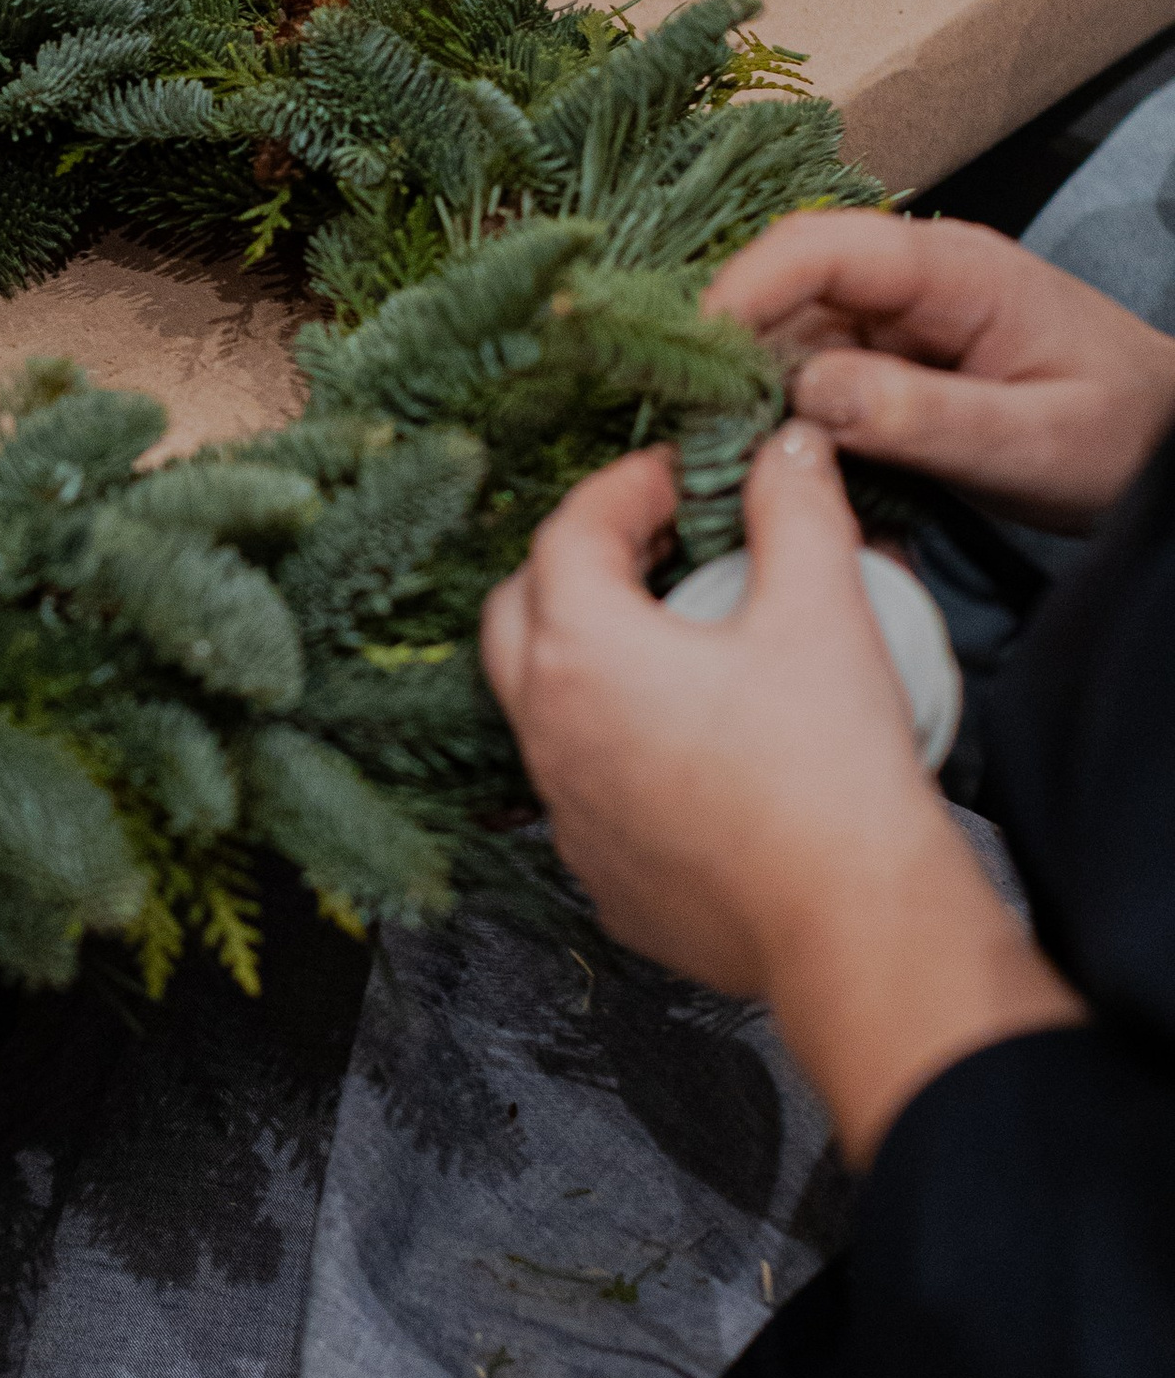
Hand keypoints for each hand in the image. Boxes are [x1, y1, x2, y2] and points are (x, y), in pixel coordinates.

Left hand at [481, 430, 934, 998]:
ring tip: (682, 635)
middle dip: (581, 562)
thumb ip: (795, 509)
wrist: (855, 928)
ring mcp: (566, 813)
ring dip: (595, 656)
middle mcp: (549, 732)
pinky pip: (585, 786)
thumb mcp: (822, 609)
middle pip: (522, 611)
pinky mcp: (602, 876)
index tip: (685, 474)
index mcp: (581, 653)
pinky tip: (695, 738)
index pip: (569, 531)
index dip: (627, 486)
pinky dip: (621, 743)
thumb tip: (786, 450)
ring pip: (546, 704)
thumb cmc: (831, 773)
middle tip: (662, 543)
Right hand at [704, 210, 1174, 536]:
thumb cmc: (1123, 437)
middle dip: (731, 350)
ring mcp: (900, 316)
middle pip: (787, 288)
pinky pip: (815, 373)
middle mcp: (913, 277)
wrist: (1172, 447)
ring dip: (753, 391)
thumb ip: (924, 418)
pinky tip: (776, 463)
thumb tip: (809, 394)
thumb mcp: (1033, 441)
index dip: (744, 291)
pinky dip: (786, 414)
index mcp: (953, 269)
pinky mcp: (892, 358)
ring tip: (728, 460)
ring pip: (790, 335)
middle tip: (692, 429)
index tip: (690, 358)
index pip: (821, 248)